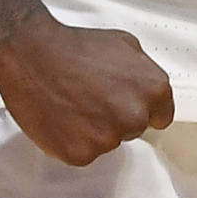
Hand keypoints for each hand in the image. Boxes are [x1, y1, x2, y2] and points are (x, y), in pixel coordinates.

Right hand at [0, 6, 174, 165]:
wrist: (34, 54)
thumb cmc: (75, 46)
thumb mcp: (124, 43)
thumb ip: (143, 71)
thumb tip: (146, 88)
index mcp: (152, 89)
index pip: (162, 116)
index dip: (144, 108)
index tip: (129, 104)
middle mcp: (135, 116)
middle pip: (134, 129)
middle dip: (117, 116)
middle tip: (94, 96)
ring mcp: (108, 138)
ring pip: (107, 141)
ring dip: (94, 129)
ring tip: (74, 102)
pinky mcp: (81, 154)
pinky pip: (84, 152)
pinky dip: (74, 139)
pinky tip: (63, 117)